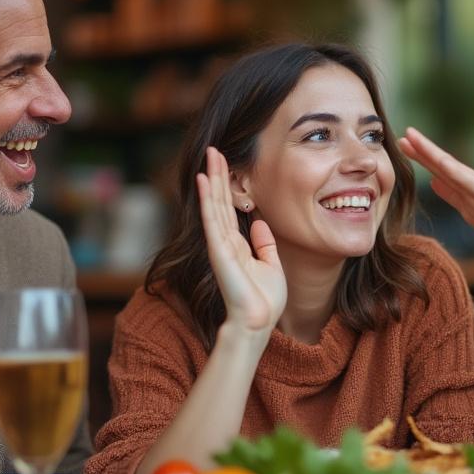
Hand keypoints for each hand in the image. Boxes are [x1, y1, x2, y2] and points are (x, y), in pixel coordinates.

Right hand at [197, 147, 286, 346]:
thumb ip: (265, 244)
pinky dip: (207, 199)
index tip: (225, 164)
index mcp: (238, 245)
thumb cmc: (265, 301)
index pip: (229, 209)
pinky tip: (203, 180)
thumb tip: (260, 221)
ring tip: (209, 156)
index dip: (227, 186)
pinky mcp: (219, 251)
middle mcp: (225, 242)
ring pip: (213, 205)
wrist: (258, 323)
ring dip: (211, 179)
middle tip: (214, 150)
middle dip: (217, 175)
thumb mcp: (271, 265)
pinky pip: (212, 220)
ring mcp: (220, 246)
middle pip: (219, 201)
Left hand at [398, 127, 473, 267]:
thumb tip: (434, 181)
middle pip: (447, 168)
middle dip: (424, 151)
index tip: (405, 143)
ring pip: (456, 173)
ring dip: (434, 156)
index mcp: (471, 197)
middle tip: (404, 133)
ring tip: (416, 140)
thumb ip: (458, 197)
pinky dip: (457, 175)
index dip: (424, 158)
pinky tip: (442, 165)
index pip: (443, 173)